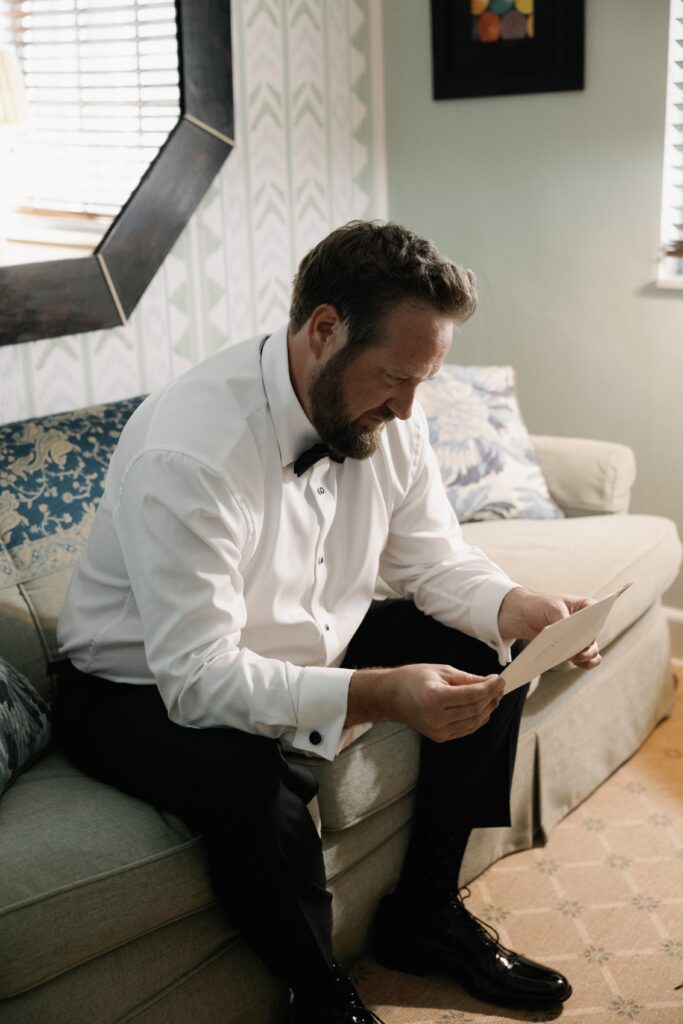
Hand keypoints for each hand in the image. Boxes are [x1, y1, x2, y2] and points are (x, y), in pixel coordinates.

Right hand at [383, 663, 504, 742]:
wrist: (391, 696)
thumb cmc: (413, 679)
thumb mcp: (440, 670)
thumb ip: (467, 679)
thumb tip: (490, 682)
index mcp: (435, 698)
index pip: (472, 695)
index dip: (490, 688)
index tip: (500, 680)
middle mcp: (436, 717)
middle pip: (475, 710)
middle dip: (491, 697)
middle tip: (499, 686)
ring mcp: (438, 730)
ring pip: (474, 722)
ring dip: (488, 709)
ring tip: (493, 696)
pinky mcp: (440, 736)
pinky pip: (466, 729)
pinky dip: (478, 719)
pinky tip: (482, 707)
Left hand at [498, 587, 601, 669]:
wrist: (523, 616)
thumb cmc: (539, 605)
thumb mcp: (552, 607)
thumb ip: (564, 620)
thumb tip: (573, 638)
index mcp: (585, 606)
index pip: (599, 613)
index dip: (596, 623)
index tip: (587, 630)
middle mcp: (587, 624)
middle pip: (595, 636)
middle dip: (588, 645)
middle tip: (578, 651)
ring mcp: (580, 639)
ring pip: (592, 652)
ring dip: (585, 657)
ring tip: (573, 657)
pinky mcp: (572, 650)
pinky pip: (583, 661)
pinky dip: (580, 664)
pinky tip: (570, 662)